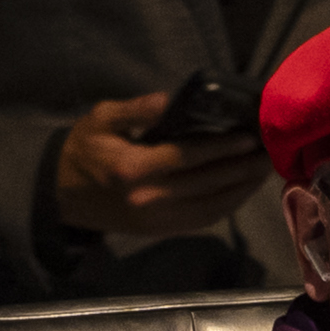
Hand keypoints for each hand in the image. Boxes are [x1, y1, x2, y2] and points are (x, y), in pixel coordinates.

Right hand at [55, 91, 270, 234]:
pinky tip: (242, 190)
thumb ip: (136, 109)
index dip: (222, 147)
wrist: (60, 195)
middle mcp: (148, 198)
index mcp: (132, 168)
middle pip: (206, 183)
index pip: (187, 156)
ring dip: (241, 190)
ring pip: (211, 207)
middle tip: (269, 153)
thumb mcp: (101, 119)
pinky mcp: (160, 231)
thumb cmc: (84, 149)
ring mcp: (156, 220)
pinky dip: (227, 206)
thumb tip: (169, 99)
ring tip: (263, 170)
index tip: (248, 137)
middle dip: (242, 169)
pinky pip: (202, 220)